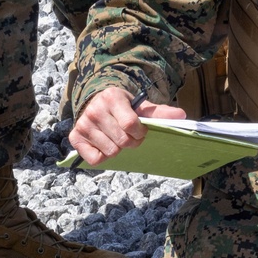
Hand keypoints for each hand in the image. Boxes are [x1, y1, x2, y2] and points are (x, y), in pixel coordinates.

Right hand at [69, 87, 185, 165]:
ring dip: (117, 149)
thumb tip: (181, 116)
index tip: (140, 130)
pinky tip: (104, 144)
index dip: (140, 132)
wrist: (96, 102)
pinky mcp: (75, 137)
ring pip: (111, 152)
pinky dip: (102, 156)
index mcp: (112, 98)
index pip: (131, 125)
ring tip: (116, 138)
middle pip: (123, 141)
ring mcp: (83, 124)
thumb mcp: (140, 106)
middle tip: (128, 136)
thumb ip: (160, 113)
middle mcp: (95, 109)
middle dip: (131, 142)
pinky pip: (95, 159)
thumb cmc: (122, 107)